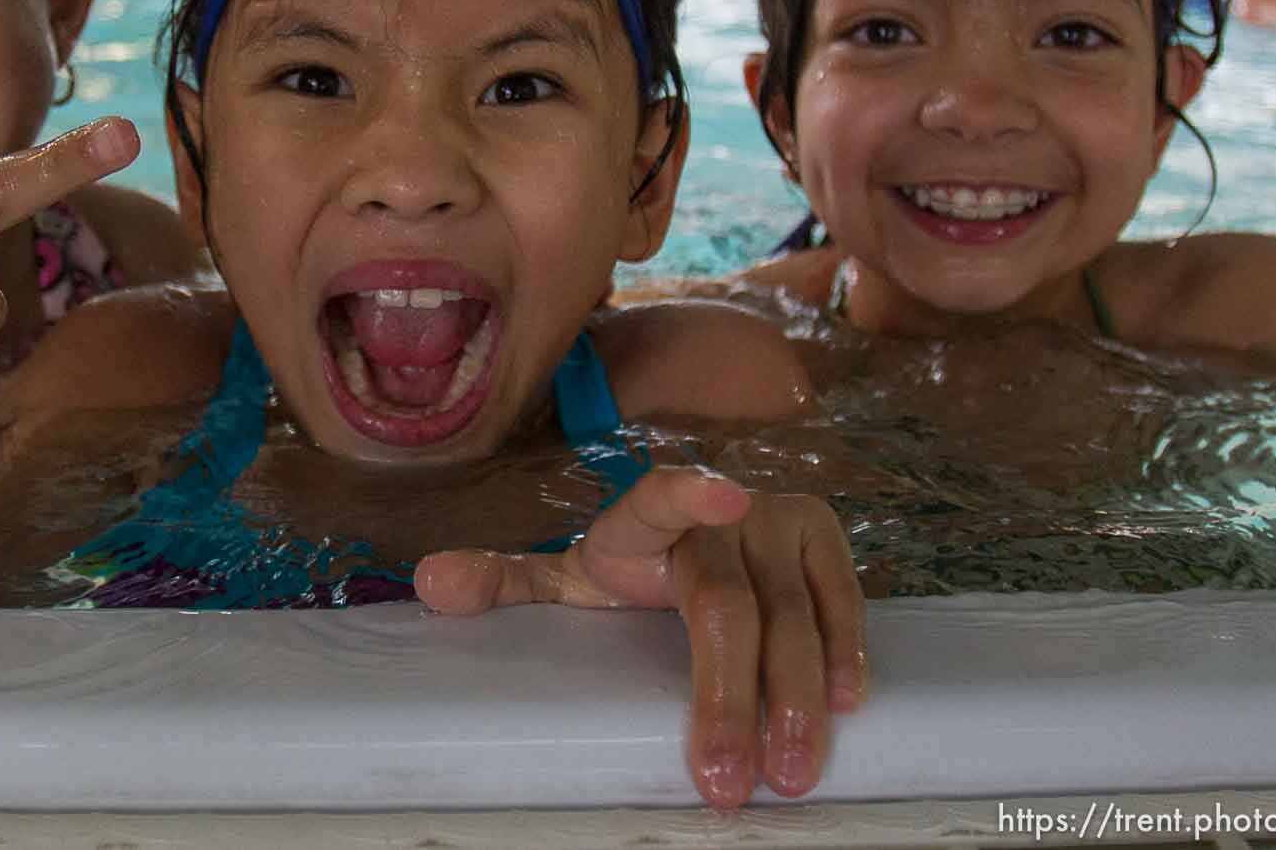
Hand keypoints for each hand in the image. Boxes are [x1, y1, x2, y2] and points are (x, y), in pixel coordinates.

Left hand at [414, 467, 865, 807]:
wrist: (707, 517)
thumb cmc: (629, 566)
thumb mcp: (569, 575)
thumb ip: (504, 583)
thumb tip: (429, 584)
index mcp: (642, 521)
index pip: (660, 499)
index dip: (689, 494)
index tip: (722, 494)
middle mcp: (719, 515)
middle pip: (727, 609)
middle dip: (730, 699)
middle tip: (731, 781)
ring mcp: (777, 521)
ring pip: (793, 618)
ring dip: (796, 700)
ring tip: (789, 771)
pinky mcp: (822, 536)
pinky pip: (841, 601)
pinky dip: (845, 652)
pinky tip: (846, 704)